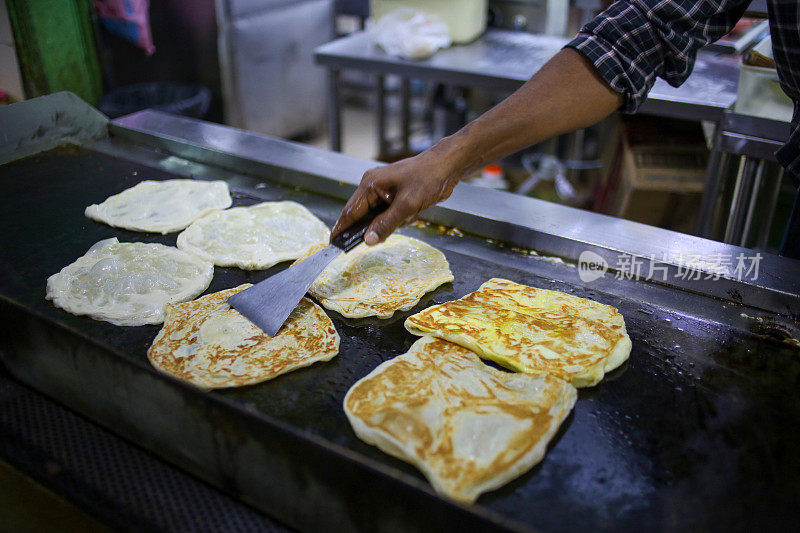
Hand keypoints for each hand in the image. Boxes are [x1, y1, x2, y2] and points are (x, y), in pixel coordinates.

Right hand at [331, 148, 462, 244]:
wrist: (447, 166)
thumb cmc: (427, 178)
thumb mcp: (407, 205)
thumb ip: (386, 223)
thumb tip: (368, 240)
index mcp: (370, 184)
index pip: (350, 211)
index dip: (342, 229)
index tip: (333, 244)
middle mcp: (373, 186)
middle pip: (361, 215)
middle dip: (368, 229)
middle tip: (370, 241)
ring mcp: (383, 190)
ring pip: (376, 216)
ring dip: (388, 223)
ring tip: (405, 218)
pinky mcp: (394, 195)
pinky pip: (388, 213)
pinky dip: (396, 219)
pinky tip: (410, 214)